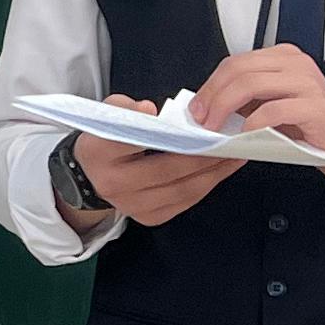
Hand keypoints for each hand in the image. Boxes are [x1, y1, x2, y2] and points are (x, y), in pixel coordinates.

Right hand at [69, 97, 242, 228]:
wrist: (91, 176)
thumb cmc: (107, 140)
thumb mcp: (107, 115)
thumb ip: (125, 107)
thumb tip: (150, 110)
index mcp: (97, 153)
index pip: (127, 140)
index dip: (156, 131)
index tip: (183, 122)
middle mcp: (112, 184)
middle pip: (164, 170)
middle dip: (201, 156)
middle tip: (227, 142)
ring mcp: (131, 206)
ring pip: (181, 190)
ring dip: (212, 173)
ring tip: (233, 156)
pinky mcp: (148, 218)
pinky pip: (184, 202)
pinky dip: (205, 185)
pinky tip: (219, 171)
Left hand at [193, 48, 324, 232]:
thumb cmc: (310, 128)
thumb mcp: (272, 104)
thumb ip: (246, 98)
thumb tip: (207, 105)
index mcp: (283, 56)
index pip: (236, 62)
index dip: (211, 84)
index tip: (197, 107)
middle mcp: (295, 62)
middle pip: (239, 69)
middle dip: (213, 95)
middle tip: (200, 118)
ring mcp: (307, 82)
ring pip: (251, 84)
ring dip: (225, 108)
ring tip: (215, 128)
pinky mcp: (314, 106)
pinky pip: (272, 110)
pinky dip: (252, 124)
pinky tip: (244, 136)